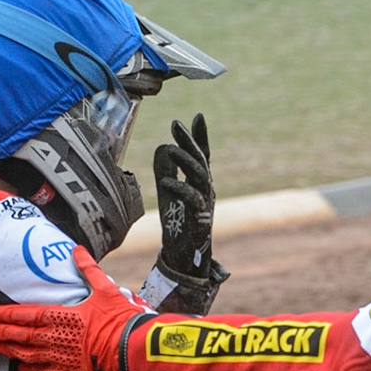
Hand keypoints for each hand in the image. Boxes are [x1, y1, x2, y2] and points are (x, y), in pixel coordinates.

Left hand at [0, 246, 140, 370]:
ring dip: (3, 351)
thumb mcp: (105, 289)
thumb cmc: (120, 319)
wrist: (133, 350)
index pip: (21, 315)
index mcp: (59, 316)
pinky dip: (28, 369)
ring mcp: (60, 357)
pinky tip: (19, 367)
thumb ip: (87, 269)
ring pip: (23, 355)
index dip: (0, 315)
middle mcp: (54, 338)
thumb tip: (77, 250)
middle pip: (15, 336)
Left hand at [153, 115, 225, 291]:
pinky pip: (192, 198)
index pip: (203, 155)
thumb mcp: (169, 192)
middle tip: (176, 124)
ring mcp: (205, 203)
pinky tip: (165, 182)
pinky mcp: (199, 217)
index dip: (200, 136)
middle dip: (190, 141)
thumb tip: (163, 147)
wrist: (183, 254)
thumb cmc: (178, 223)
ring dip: (186, 161)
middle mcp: (207, 189)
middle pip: (201, 160)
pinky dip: (180, 188)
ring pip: (200, 175)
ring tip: (171, 149)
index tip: (197, 116)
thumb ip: (166, 170)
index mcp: (201, 182)